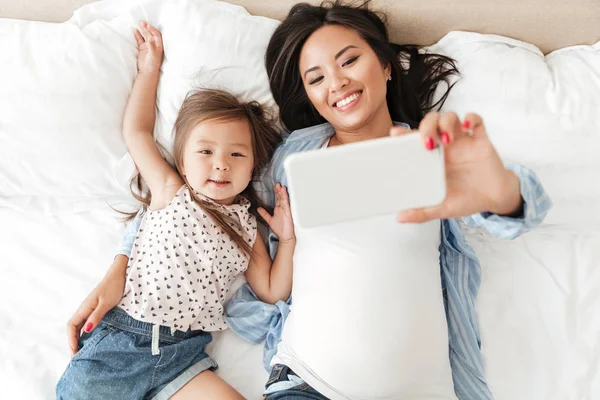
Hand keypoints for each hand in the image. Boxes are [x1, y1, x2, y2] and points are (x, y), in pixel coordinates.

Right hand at [66, 261, 125, 355]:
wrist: (120, 274)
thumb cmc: (114, 287)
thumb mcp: (106, 303)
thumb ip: (96, 316)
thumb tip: (86, 330)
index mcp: (84, 307)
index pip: (71, 326)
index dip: (71, 340)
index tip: (74, 352)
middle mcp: (85, 309)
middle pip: (74, 328)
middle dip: (73, 342)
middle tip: (77, 356)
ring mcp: (90, 308)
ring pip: (80, 325)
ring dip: (79, 338)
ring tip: (83, 351)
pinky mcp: (97, 308)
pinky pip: (88, 322)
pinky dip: (87, 332)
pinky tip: (92, 338)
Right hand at [133, 21, 162, 74]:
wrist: (147, 72)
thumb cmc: (152, 64)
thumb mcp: (153, 55)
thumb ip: (152, 47)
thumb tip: (150, 39)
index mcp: (159, 46)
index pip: (156, 35)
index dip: (153, 30)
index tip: (148, 26)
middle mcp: (154, 45)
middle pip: (150, 34)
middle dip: (147, 27)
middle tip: (142, 22)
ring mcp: (147, 46)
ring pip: (145, 35)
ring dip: (142, 29)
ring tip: (139, 23)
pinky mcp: (142, 48)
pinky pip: (140, 39)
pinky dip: (137, 34)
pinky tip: (135, 29)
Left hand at [257, 183, 295, 242]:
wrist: (286, 237)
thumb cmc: (280, 229)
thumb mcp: (270, 220)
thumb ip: (264, 214)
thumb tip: (258, 208)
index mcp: (278, 209)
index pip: (278, 199)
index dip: (276, 192)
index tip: (275, 186)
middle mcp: (282, 208)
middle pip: (280, 197)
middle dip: (279, 190)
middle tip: (277, 183)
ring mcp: (285, 210)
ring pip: (283, 199)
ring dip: (282, 192)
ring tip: (281, 186)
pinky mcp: (288, 213)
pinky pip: (286, 204)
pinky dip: (285, 197)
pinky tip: (284, 193)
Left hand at [391, 112, 521, 222]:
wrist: (494, 199)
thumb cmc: (466, 199)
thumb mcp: (442, 208)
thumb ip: (422, 213)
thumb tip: (399, 218)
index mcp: (432, 159)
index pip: (414, 139)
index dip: (404, 133)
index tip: (395, 133)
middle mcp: (445, 146)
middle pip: (431, 122)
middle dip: (427, 126)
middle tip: (427, 141)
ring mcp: (462, 141)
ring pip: (450, 117)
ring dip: (447, 123)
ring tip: (448, 139)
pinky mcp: (480, 139)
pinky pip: (476, 120)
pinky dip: (471, 117)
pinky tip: (468, 125)